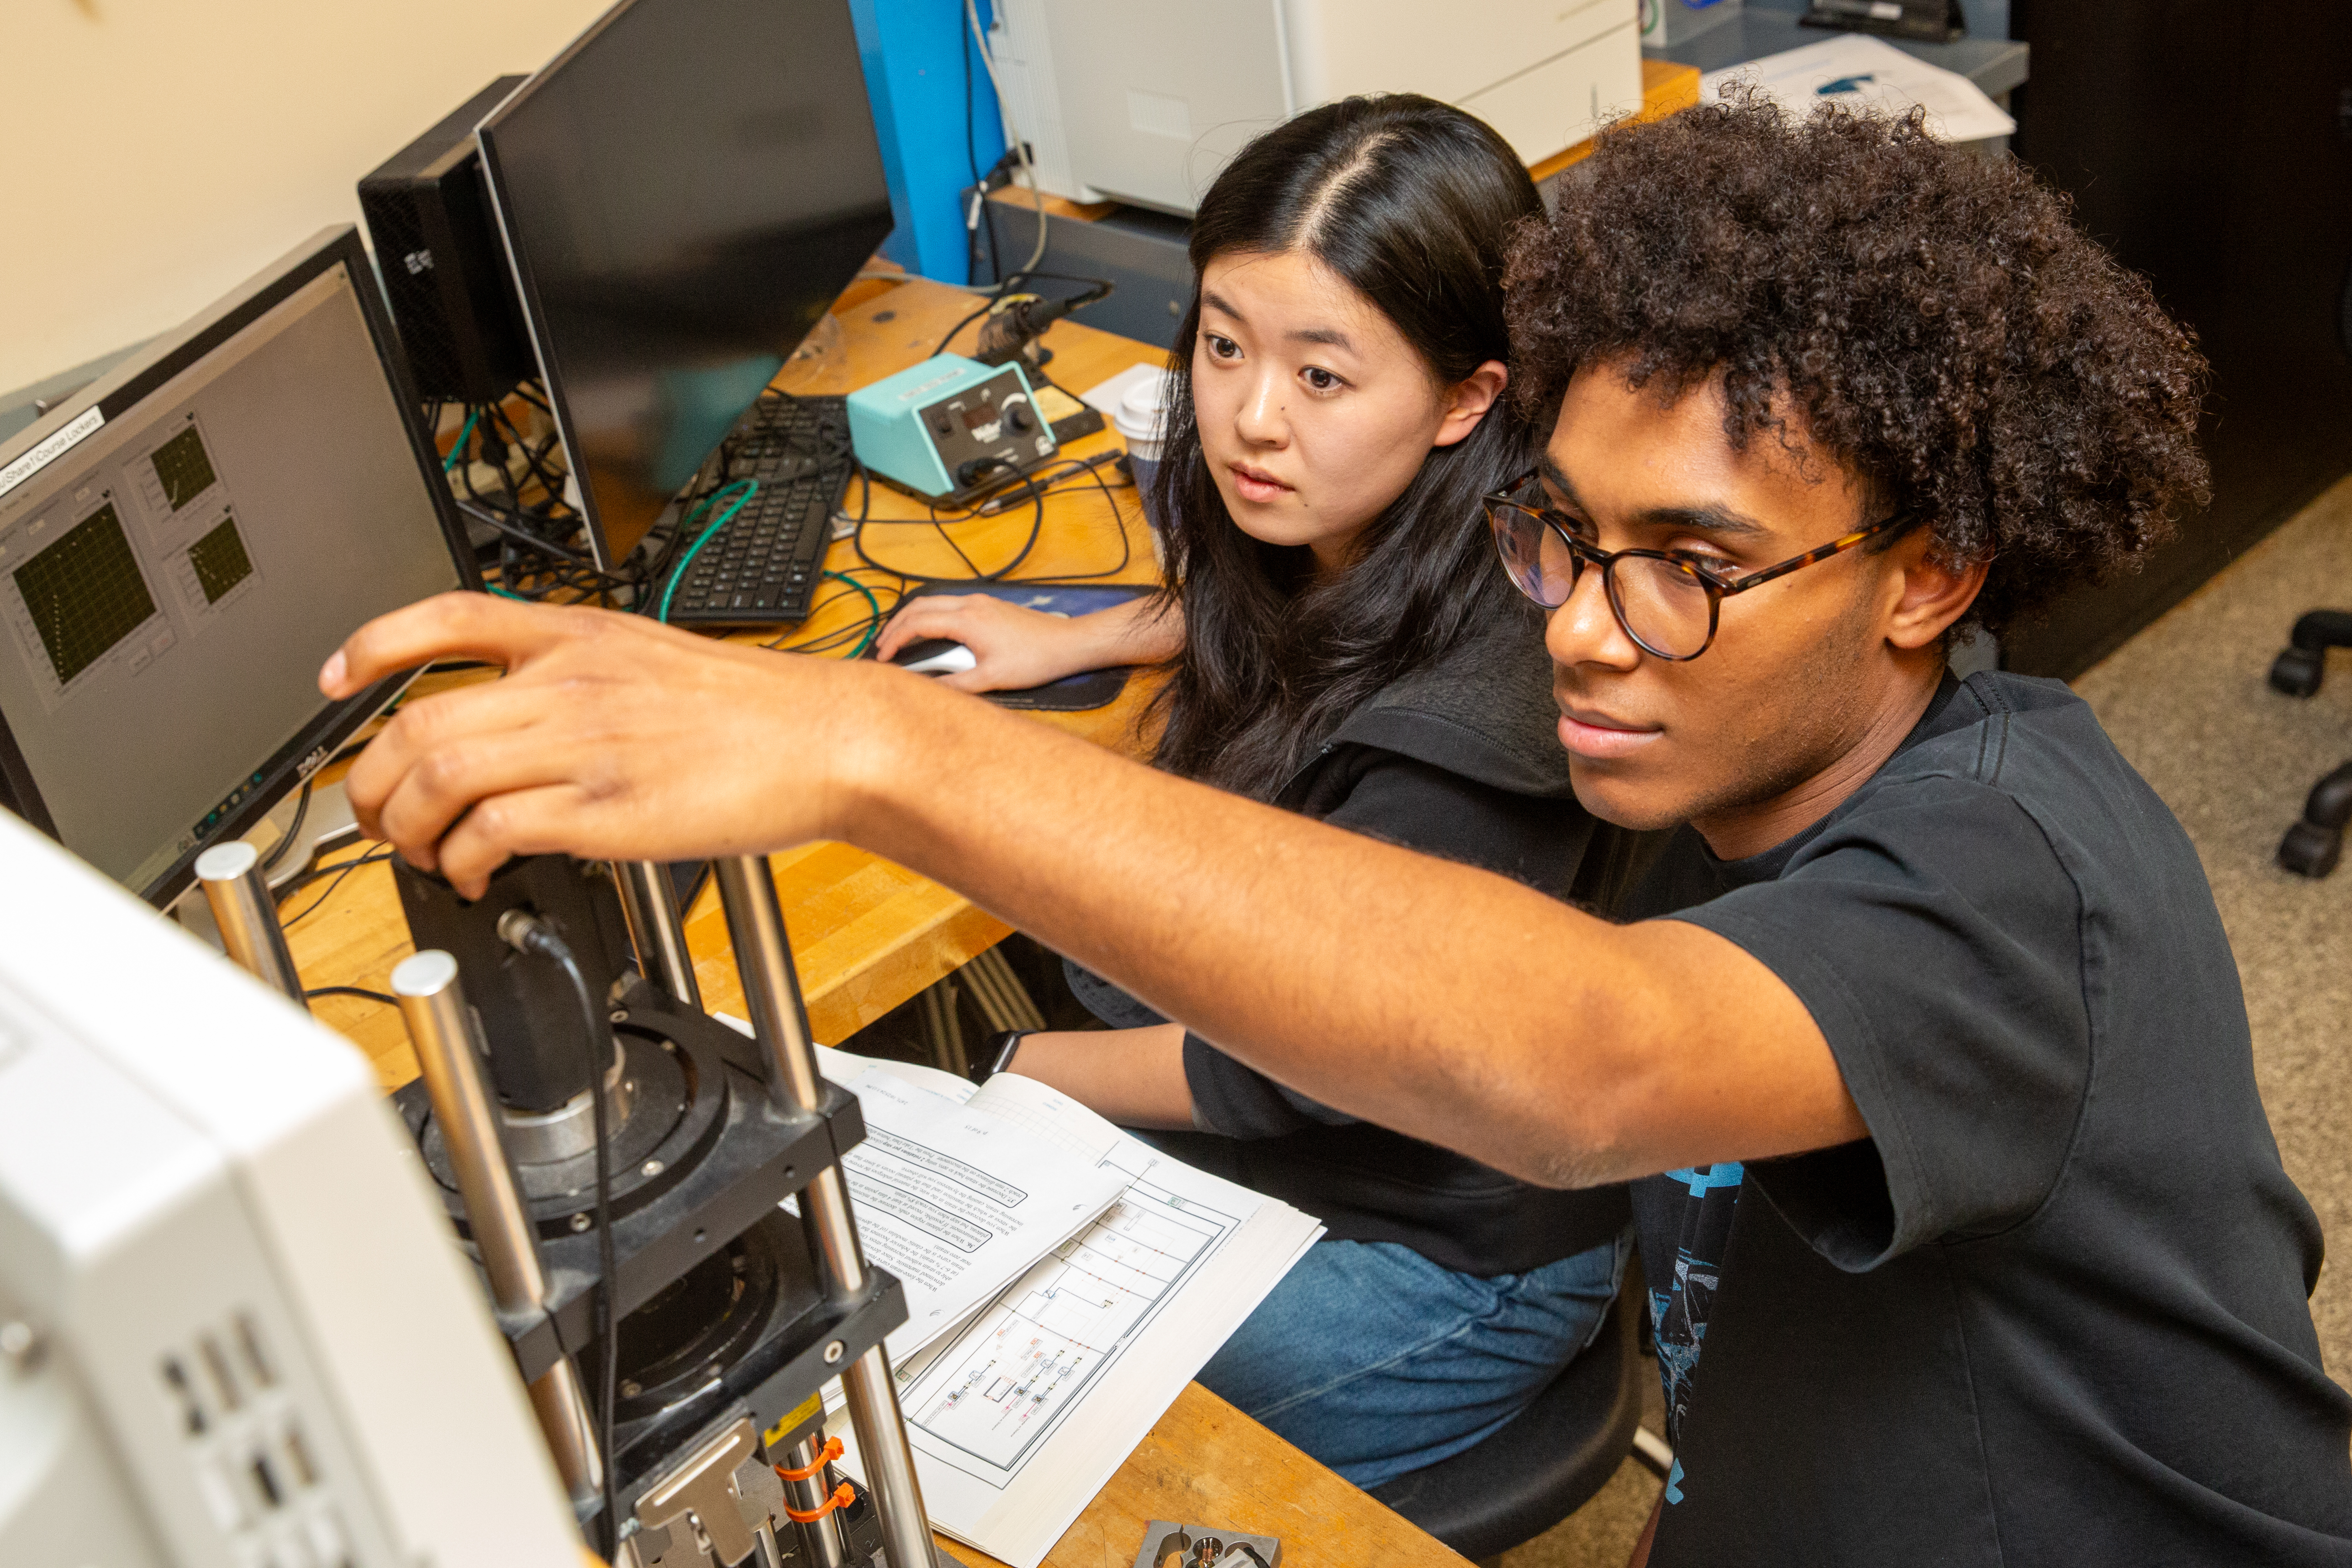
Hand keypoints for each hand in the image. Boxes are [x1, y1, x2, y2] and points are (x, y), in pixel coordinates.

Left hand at [319, 593, 911, 894]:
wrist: (824, 739)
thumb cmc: (754, 711)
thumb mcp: (650, 656)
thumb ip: (577, 672)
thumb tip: (518, 712)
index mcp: (575, 636)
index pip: (445, 620)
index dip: (372, 648)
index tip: (336, 681)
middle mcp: (566, 682)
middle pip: (416, 721)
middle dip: (369, 779)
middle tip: (374, 813)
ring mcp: (582, 745)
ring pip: (438, 778)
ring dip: (405, 829)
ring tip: (419, 854)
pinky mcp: (603, 808)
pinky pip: (490, 832)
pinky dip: (461, 862)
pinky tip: (473, 875)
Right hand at [869, 594, 1099, 692]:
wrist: (1068, 643)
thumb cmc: (1035, 659)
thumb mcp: (992, 679)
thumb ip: (956, 685)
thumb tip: (928, 690)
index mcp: (967, 619)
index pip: (918, 623)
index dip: (895, 640)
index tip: (883, 657)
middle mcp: (971, 604)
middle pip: (920, 606)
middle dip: (897, 624)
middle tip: (883, 646)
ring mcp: (981, 602)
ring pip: (935, 602)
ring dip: (914, 618)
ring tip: (901, 639)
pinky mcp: (990, 606)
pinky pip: (950, 604)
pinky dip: (932, 615)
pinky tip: (931, 632)